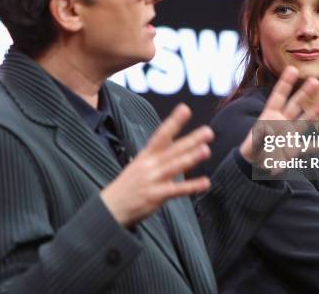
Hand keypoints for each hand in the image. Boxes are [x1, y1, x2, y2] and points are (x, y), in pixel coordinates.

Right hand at [101, 103, 211, 226]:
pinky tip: (205, 182)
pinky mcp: (156, 195)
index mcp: (146, 155)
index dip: (173, 122)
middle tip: (208, 131)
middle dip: (191, 139)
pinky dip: (191, 186)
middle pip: (173, 149)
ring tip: (206, 150)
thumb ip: (158, 156)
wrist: (110, 209)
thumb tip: (177, 146)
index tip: (185, 109)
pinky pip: (176, 190)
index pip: (161, 135)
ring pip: (175, 166)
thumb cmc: (127, 186)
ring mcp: (153, 179)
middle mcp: (150, 164)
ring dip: (191, 158)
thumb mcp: (139, 165)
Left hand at [239, 66, 318, 166]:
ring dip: (315, 112)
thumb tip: (267, 130)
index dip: (285, 82)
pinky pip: (310, 146)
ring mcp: (291, 134)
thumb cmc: (252, 151)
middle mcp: (283, 122)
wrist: (256, 165)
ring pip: (305, 120)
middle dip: (304, 92)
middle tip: (314, 80)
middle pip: (295, 104)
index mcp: (269, 116)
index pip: (278, 96)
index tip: (292, 69)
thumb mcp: (251, 145)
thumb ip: (259, 138)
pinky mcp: (295, 149)